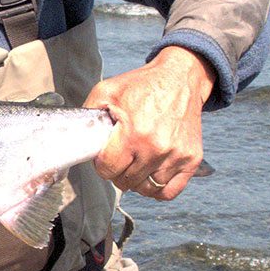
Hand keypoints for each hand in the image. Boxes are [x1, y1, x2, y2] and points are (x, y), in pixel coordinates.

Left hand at [86, 47, 214, 200]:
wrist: (181, 78)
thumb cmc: (143, 86)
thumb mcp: (107, 91)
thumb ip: (89, 115)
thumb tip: (78, 138)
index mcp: (134, 133)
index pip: (108, 170)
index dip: (102, 164)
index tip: (106, 155)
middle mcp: (157, 148)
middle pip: (126, 182)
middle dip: (118, 172)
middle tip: (121, 157)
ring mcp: (176, 155)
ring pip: (147, 189)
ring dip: (137, 181)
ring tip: (135, 164)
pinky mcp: (191, 160)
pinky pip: (169, 192)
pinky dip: (158, 189)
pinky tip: (150, 175)